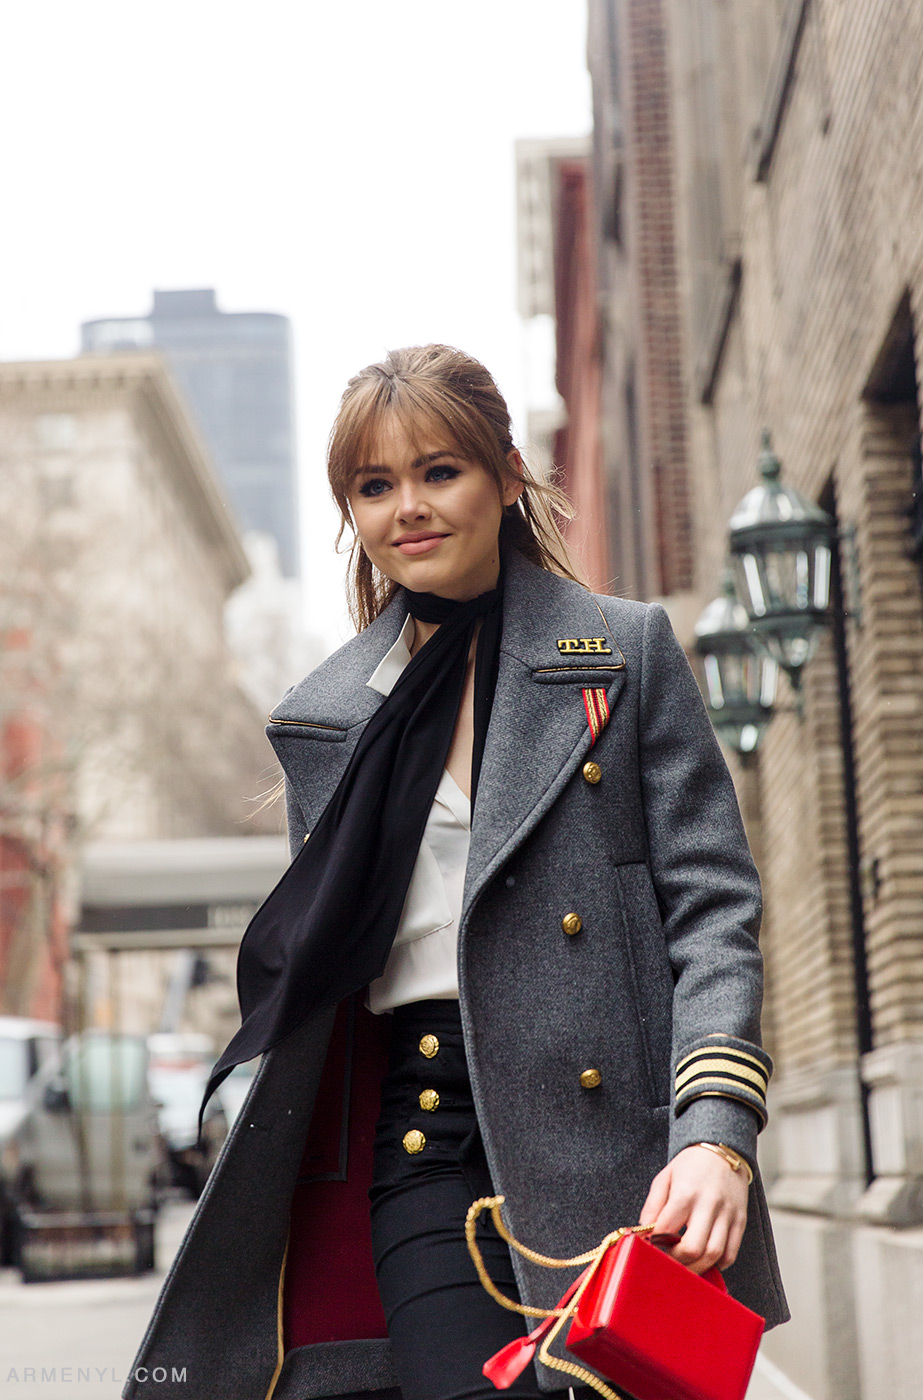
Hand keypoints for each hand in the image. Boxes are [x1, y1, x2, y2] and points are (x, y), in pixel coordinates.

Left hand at [639, 1145, 748, 1273]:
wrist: (722, 1151)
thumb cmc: (691, 1166)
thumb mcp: (665, 1177)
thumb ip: (653, 1206)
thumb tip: (644, 1232)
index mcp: (686, 1193)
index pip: (667, 1229)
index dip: (655, 1244)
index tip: (650, 1247)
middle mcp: (709, 1205)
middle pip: (693, 1248)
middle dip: (677, 1261)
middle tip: (668, 1261)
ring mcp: (727, 1215)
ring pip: (714, 1255)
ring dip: (697, 1267)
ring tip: (685, 1265)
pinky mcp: (740, 1221)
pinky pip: (731, 1254)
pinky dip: (717, 1264)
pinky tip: (705, 1260)